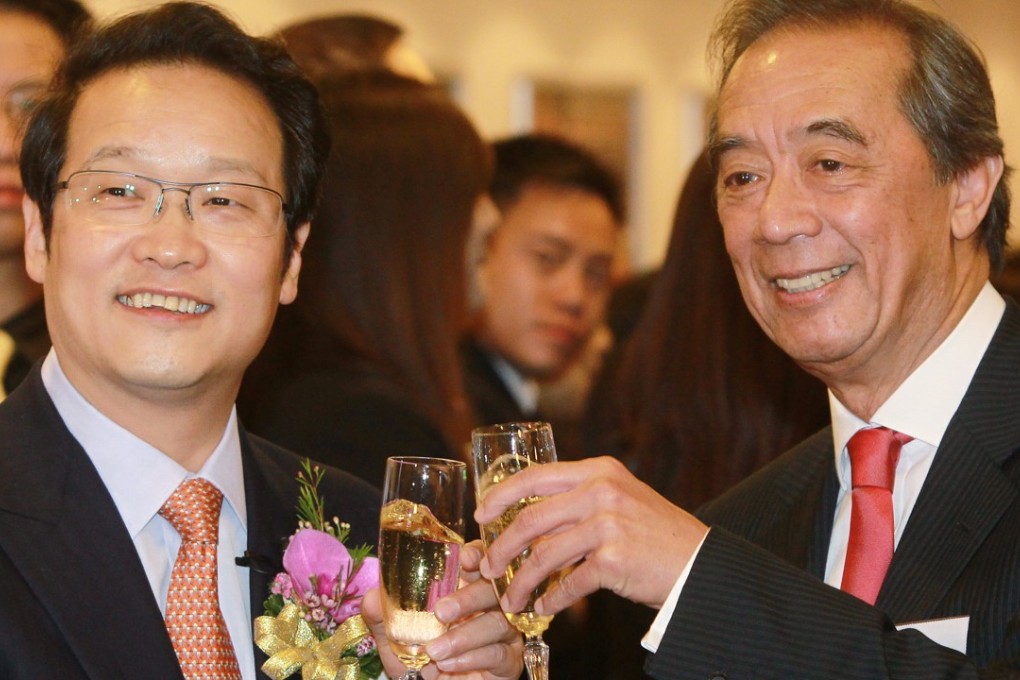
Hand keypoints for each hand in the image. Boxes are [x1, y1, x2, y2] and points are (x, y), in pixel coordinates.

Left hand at [362, 540, 522, 678]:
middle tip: (440, 612)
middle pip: (493, 589)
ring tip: (434, 651)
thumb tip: (372, 597)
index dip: (476, 555)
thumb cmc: (420, 661)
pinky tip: (448, 665)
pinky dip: (471, 658)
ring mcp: (505, 632)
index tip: (464, 559)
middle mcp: (491, 606)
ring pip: (497, 622)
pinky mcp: (509, 660)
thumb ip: (383, 618)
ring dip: (464, 636)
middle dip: (468, 597)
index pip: (480, 562)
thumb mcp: (395, 640)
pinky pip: (498, 653)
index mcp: (466, 589)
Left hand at [474, 456, 707, 614]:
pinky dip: (552, 601)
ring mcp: (608, 525)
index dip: (501, 496)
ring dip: (522, 583)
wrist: (700, 563)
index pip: (535, 476)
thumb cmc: (656, 534)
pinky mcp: (614, 559)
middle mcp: (601, 492)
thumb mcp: (620, 499)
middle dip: (501, 547)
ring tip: (512, 600)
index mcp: (598, 471)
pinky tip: (546, 609)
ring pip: (543, 555)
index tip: (481, 514)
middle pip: (530, 519)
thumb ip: (580, 501)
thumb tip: (530, 518)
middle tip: (487, 567)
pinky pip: (568, 584)